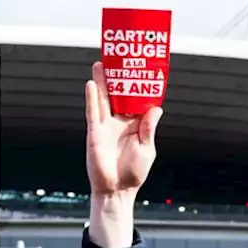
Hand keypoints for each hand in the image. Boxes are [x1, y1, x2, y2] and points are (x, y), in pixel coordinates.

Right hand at [84, 62, 162, 247]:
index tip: (142, 68)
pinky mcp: (95, 132)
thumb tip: (156, 108)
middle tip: (117, 57)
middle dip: (117, 77)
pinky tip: (92, 83)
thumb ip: (149, 128)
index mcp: (134, 124)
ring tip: (101, 62)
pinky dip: (92, 98)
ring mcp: (106, 125)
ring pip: (103, 98)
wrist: (117, 190)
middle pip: (117, 94)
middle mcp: (119, 121)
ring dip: (102, 81)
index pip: (136, 99)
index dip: (138, 84)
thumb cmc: (134, 172)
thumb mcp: (147, 149)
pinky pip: (93, 112)